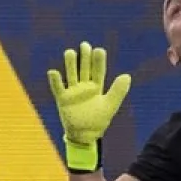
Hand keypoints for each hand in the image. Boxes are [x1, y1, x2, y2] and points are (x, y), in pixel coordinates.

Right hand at [47, 42, 131, 172]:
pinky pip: (58, 88)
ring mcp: (73, 92)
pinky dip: (56, 81)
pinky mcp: (63, 100)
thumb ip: (118, 91)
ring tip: (70, 52)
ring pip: (71, 75)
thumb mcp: (111, 105)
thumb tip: (127, 75)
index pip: (98, 71)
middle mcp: (84, 87)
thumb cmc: (99, 120)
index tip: (99, 49)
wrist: (85, 135)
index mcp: (96, 87)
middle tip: (85, 44)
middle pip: (84, 69)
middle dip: (84, 57)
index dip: (98, 61)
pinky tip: (53, 72)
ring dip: (70, 64)